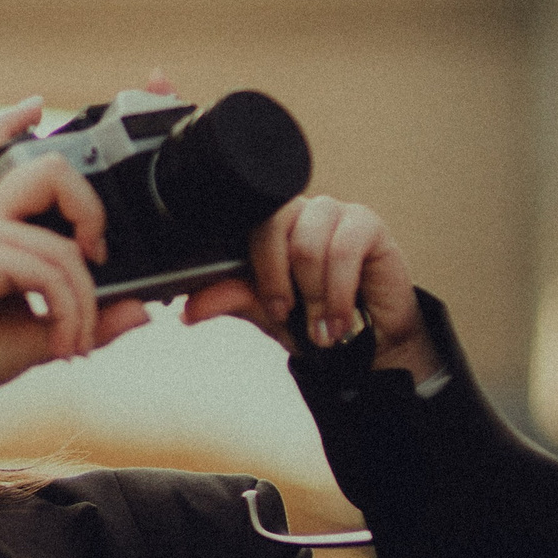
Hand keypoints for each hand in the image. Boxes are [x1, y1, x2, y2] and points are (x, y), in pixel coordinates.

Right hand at [0, 98, 151, 499]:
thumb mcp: (47, 332)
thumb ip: (92, 318)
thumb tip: (143, 312)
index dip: (7, 122)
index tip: (34, 107)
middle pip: (49, 170)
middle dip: (92, 210)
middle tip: (100, 260)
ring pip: (65, 245)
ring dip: (85, 303)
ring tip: (78, 343)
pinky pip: (52, 273)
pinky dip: (70, 314)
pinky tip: (63, 345)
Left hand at [181, 194, 440, 383]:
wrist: (367, 343)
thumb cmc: (316, 319)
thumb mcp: (267, 313)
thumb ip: (232, 300)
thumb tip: (189, 309)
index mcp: (270, 228)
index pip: (246, 223)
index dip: (254, 265)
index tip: (269, 307)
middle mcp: (300, 214)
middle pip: (273, 223)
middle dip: (276, 279)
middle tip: (286, 314)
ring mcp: (334, 214)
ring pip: (308, 244)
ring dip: (313, 296)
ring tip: (320, 329)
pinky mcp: (368, 224)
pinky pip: (345, 249)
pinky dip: (338, 293)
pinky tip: (339, 319)